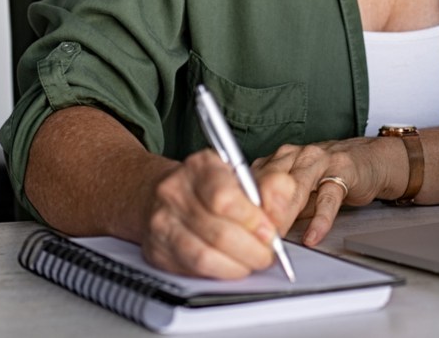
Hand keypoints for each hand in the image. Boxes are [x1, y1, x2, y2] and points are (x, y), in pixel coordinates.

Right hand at [138, 149, 296, 278]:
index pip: (224, 198)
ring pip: (204, 256)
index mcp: (200, 166)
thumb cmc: (209, 186)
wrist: (165, 193)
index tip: (270, 232)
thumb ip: (270, 188)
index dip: (252, 221)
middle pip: (218, 232)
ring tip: (251, 261)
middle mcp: (175, 191)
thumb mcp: (242, 175)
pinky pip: (193, 270)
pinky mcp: (157, 249)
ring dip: (237, 265)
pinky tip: (231, 265)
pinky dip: (219, 273)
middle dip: (252, 250)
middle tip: (267, 253)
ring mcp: (162, 222)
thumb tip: (281, 211)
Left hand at [252, 138, 397, 246]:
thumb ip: (277, 207)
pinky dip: (320, 219)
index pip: (253, 180)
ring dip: (285, 213)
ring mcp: (319, 161)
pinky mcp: (343, 171)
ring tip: (278, 236)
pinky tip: (313, 235)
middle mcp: (295, 155)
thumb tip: (253, 233)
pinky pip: (329, 197)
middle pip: (271, 181)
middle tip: (255, 237)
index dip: (244, 206)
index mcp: (278, 159)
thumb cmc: (327, 176)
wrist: (366, 160)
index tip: (238, 230)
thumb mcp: (297, 191)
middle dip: (261, 211)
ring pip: (296, 186)